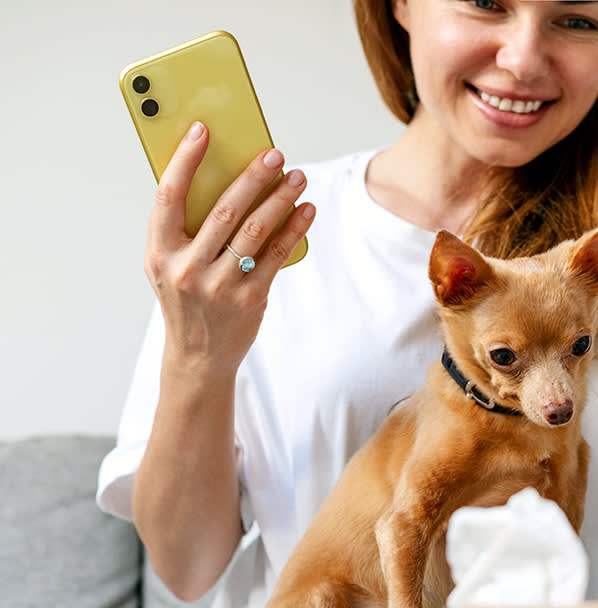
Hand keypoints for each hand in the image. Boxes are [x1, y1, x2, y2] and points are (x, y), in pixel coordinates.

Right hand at [145, 120, 315, 379]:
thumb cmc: (185, 299)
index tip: (202, 130)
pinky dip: (294, 229)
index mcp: (159, 252)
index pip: (169, 196)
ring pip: (255, 231)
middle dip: (253, 177)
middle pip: (224, 210)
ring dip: (281, 199)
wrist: (198, 356)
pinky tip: (306, 211)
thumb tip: (219, 175)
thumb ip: (182, 227)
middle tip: (275, 153)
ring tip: (298, 177)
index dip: (184, 160)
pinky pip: (276, 256)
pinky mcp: (250, 299)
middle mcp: (187, 268)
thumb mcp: (167, 264)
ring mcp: (219, 286)